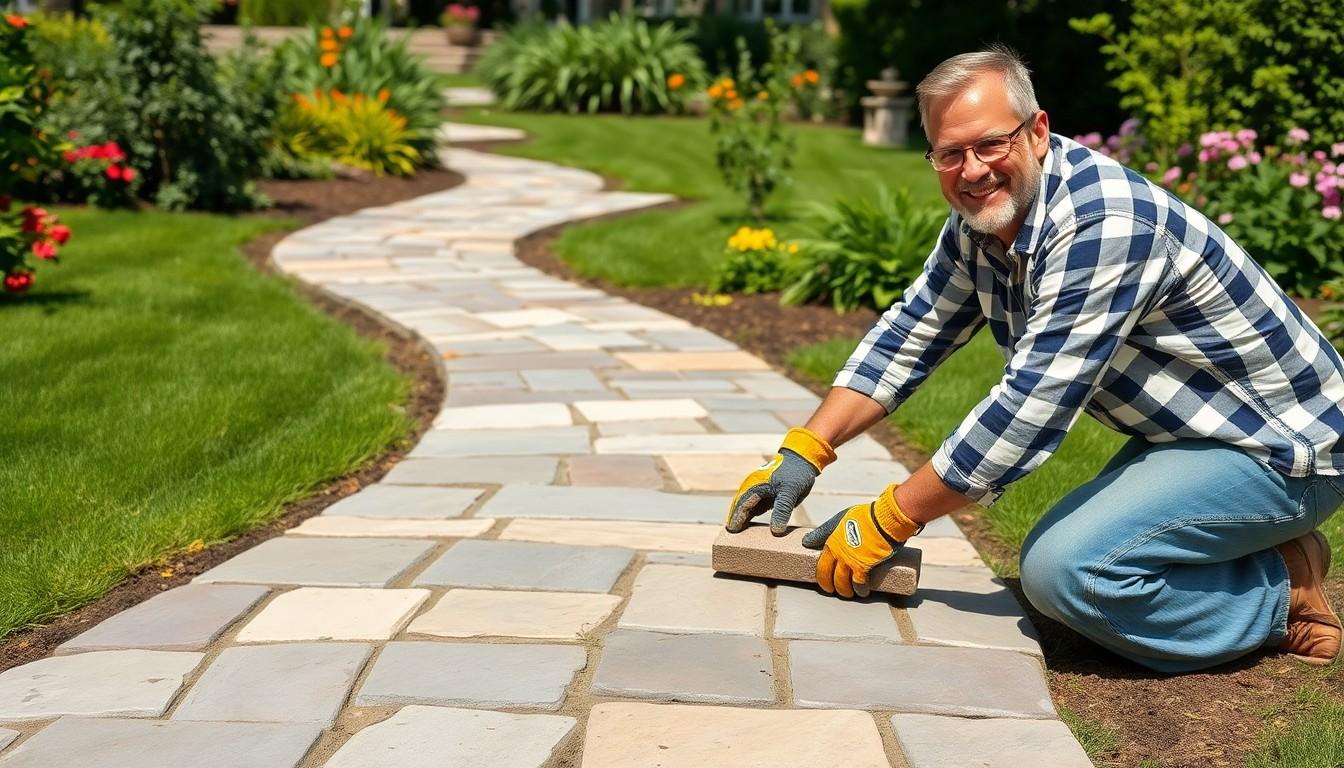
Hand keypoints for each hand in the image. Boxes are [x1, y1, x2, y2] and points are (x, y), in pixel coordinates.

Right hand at [725, 427, 835, 535]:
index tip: (731, 532)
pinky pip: (755, 509)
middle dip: (735, 521)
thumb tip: (775, 531)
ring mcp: (758, 492)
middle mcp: (753, 488)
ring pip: (747, 509)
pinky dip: (752, 518)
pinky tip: (751, 529)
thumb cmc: (795, 473)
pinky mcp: (765, 496)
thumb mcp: (790, 492)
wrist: (802, 461)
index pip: (742, 505)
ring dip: (743, 521)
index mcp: (755, 485)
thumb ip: (782, 511)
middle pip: (740, 507)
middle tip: (730, 539)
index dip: (736, 519)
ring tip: (738, 537)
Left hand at [802, 483, 921, 597]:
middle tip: (832, 590)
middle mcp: (838, 554)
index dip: (821, 575)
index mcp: (832, 542)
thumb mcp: (840, 519)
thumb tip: (807, 540)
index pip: (820, 564)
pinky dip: (860, 590)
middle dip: (828, 585)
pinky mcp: (864, 567)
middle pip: (827, 576)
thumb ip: (825, 531)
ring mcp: (850, 561)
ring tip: (849, 593)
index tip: (823, 580)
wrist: (884, 519)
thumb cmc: (865, 516)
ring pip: (842, 583)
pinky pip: (859, 584)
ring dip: (845, 590)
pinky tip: (862, 592)